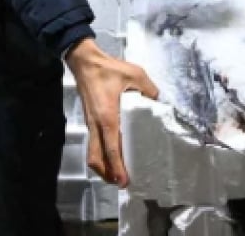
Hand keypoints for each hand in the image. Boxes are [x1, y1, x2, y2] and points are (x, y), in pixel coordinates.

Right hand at [66, 39, 159, 187]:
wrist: (85, 62)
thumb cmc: (108, 69)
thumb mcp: (135, 74)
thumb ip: (149, 89)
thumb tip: (159, 101)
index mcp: (107, 118)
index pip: (111, 148)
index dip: (116, 167)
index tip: (123, 180)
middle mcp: (96, 125)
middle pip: (96, 158)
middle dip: (106, 173)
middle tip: (121, 182)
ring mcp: (90, 123)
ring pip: (92, 152)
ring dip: (102, 166)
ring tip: (116, 173)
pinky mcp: (90, 120)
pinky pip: (93, 143)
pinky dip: (101, 154)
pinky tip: (112, 154)